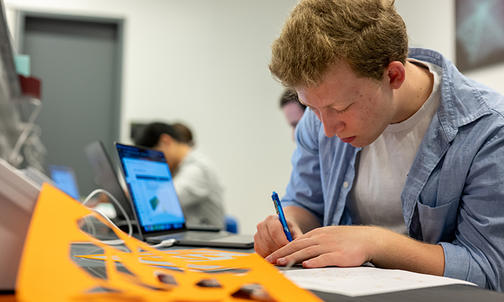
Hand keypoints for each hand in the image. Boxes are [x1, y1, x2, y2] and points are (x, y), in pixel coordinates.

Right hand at [254, 215, 302, 256]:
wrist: (282, 228)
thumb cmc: (289, 229)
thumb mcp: (295, 231)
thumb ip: (297, 238)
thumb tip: (301, 249)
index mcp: (271, 219)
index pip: (274, 231)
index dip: (282, 241)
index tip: (290, 248)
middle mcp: (262, 226)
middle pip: (269, 241)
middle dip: (279, 250)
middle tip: (288, 254)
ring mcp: (257, 235)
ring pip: (264, 249)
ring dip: (274, 255)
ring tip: (283, 256)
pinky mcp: (256, 244)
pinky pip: (261, 254)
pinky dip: (269, 257)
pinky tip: (277, 257)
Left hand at [265, 225, 379, 267]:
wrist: (367, 239)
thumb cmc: (347, 239)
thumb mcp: (327, 236)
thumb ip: (313, 242)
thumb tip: (299, 250)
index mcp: (316, 234)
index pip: (294, 241)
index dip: (281, 249)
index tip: (270, 256)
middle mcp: (320, 238)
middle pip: (297, 246)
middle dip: (281, 254)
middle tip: (269, 261)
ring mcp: (329, 246)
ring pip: (307, 252)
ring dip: (293, 257)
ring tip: (282, 263)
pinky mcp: (339, 255)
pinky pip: (325, 258)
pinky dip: (314, 262)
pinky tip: (306, 265)